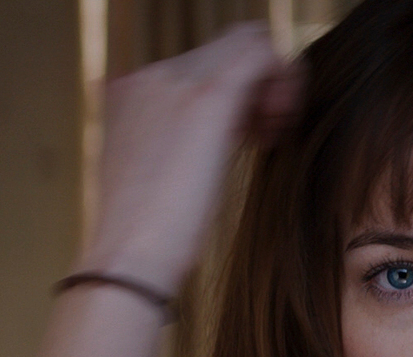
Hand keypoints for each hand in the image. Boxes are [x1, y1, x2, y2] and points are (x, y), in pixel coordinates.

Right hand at [74, 22, 302, 292]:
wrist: (128, 257)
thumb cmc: (145, 238)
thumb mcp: (153, 178)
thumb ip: (174, 145)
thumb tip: (204, 141)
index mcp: (130, 93)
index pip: (198, 65)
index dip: (234, 93)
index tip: (249, 134)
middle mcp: (149, 77)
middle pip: (225, 49)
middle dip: (258, 86)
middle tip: (267, 135)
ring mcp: (175, 81)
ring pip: (246, 43)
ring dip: (272, 84)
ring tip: (273, 134)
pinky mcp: (208, 96)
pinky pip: (262, 52)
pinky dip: (284, 82)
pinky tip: (280, 128)